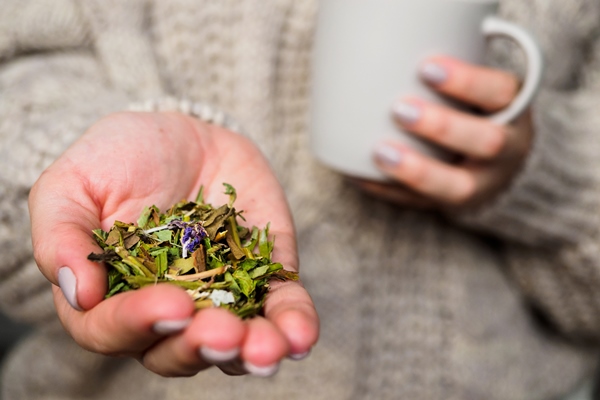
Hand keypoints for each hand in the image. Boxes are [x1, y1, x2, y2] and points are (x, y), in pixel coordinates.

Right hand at [29, 111, 318, 376]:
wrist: (180, 133)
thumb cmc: (117, 159)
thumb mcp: (72, 184)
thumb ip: (63, 236)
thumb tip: (80, 294)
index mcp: (111, 297)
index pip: (113, 331)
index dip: (139, 325)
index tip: (169, 305)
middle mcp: (166, 310)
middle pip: (178, 351)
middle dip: (201, 347)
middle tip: (222, 332)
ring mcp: (218, 297)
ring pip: (233, 345)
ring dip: (252, 352)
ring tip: (268, 347)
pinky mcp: (263, 276)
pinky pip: (279, 309)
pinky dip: (292, 324)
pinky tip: (300, 335)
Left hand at [354, 55, 532, 209]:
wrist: (496, 160)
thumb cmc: (473, 108)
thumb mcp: (476, 87)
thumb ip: (448, 74)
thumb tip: (387, 56)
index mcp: (514, 109)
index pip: (500, 92)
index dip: (466, 81)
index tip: (425, 68)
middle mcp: (508, 150)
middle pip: (487, 142)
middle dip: (442, 126)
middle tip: (400, 109)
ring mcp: (484, 184)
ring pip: (459, 187)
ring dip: (417, 170)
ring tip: (380, 152)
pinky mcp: (456, 205)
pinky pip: (424, 205)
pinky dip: (390, 191)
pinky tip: (362, 176)